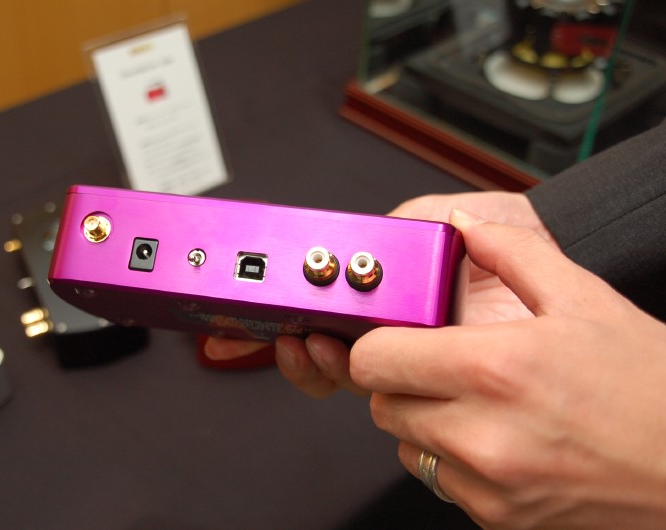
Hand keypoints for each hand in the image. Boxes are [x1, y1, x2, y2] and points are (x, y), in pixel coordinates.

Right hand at [206, 191, 552, 397]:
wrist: (551, 256)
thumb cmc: (501, 235)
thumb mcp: (433, 215)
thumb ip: (389, 228)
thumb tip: (351, 240)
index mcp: (381, 289)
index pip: (317, 303)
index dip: (279, 306)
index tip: (244, 302)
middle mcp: (388, 325)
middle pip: (315, 343)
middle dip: (281, 337)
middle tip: (268, 322)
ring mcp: (409, 357)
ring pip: (337, 371)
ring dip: (306, 357)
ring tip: (301, 336)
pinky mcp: (433, 379)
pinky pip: (380, 389)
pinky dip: (342, 374)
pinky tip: (333, 354)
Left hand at [350, 210, 665, 528]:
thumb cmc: (651, 387)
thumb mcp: (585, 298)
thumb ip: (512, 251)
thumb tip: (465, 226)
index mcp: (494, 369)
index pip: (374, 359)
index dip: (379, 341)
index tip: (397, 335)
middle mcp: (481, 434)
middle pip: (382, 402)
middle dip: (400, 379)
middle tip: (440, 364)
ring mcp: (488, 483)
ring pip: (405, 443)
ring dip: (423, 418)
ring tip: (475, 400)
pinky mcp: (498, 516)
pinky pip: (439, 479)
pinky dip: (451, 458)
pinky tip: (495, 436)